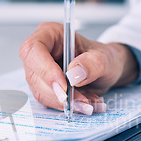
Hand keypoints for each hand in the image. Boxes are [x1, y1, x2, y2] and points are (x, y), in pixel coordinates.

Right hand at [19, 22, 138, 114]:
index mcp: (50, 34)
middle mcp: (41, 52)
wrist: (106, 71)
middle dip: (58, 93)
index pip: (34, 50)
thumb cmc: (102, 58)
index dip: (44, 69)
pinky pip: (50, 101)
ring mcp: (40, 72)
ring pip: (41, 92)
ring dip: (64, 102)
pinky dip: (67, 106)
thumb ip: (92, 63)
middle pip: (35, 75)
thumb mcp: (105, 57)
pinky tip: (84, 103)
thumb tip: (73, 73)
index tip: (64, 86)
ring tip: (88, 102)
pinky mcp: (44, 88)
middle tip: (81, 101)